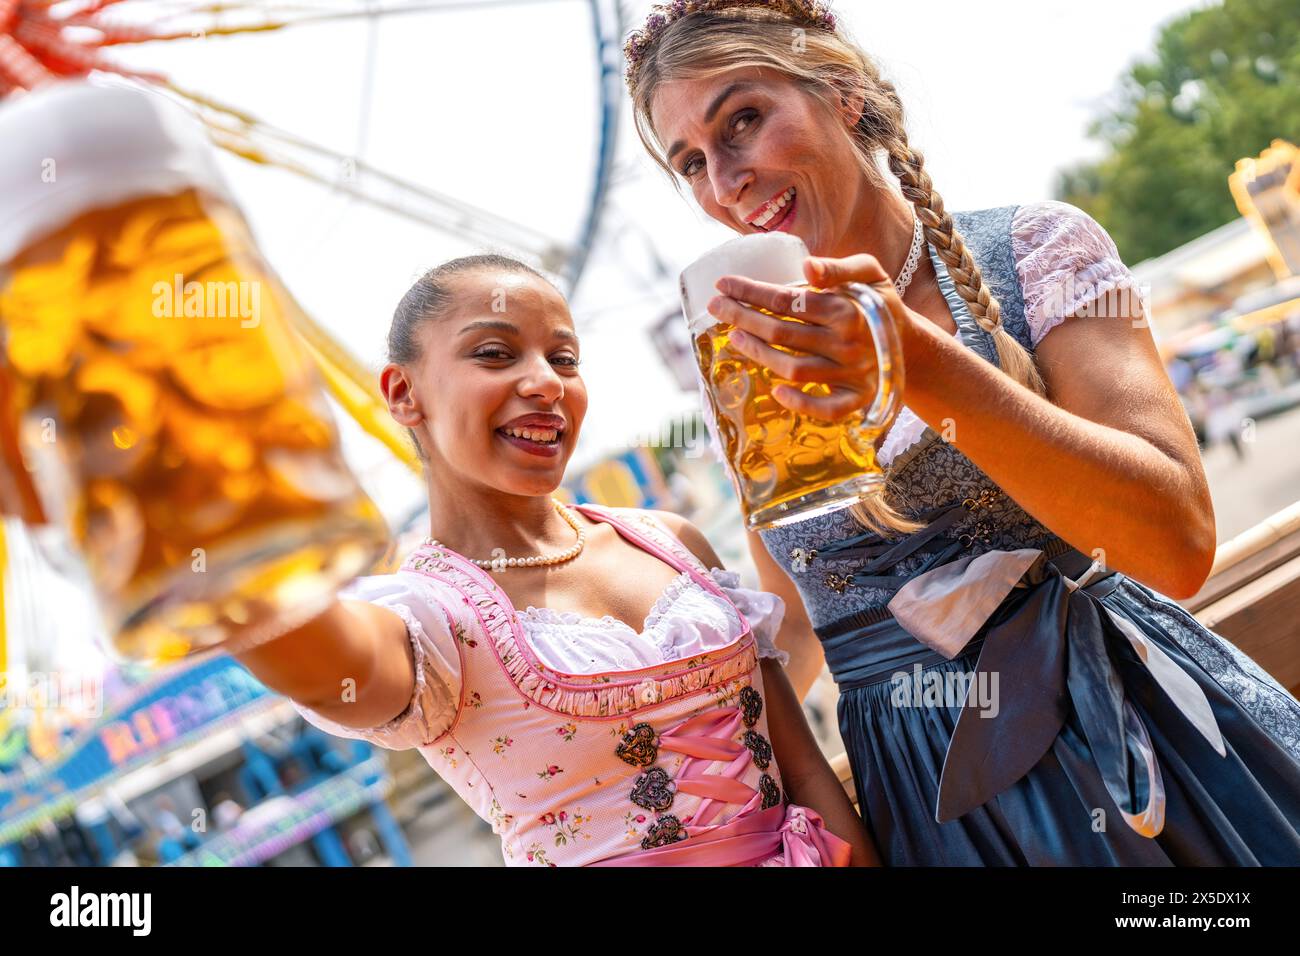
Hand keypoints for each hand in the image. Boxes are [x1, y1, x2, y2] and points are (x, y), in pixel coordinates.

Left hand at [706, 252, 906, 421]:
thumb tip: (806, 267)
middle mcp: (846, 342)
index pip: (787, 300)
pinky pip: (826, 408)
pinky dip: (801, 403)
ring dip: (759, 355)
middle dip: (742, 318)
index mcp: (846, 308)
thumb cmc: (879, 304)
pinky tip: (775, 391)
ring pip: (794, 368)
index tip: (723, 284)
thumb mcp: (870, 272)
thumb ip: (839, 266)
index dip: (750, 292)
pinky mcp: (856, 399)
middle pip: (782, 333)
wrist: (912, 345)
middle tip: (716, 307)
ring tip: (734, 338)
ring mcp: (851, 374)